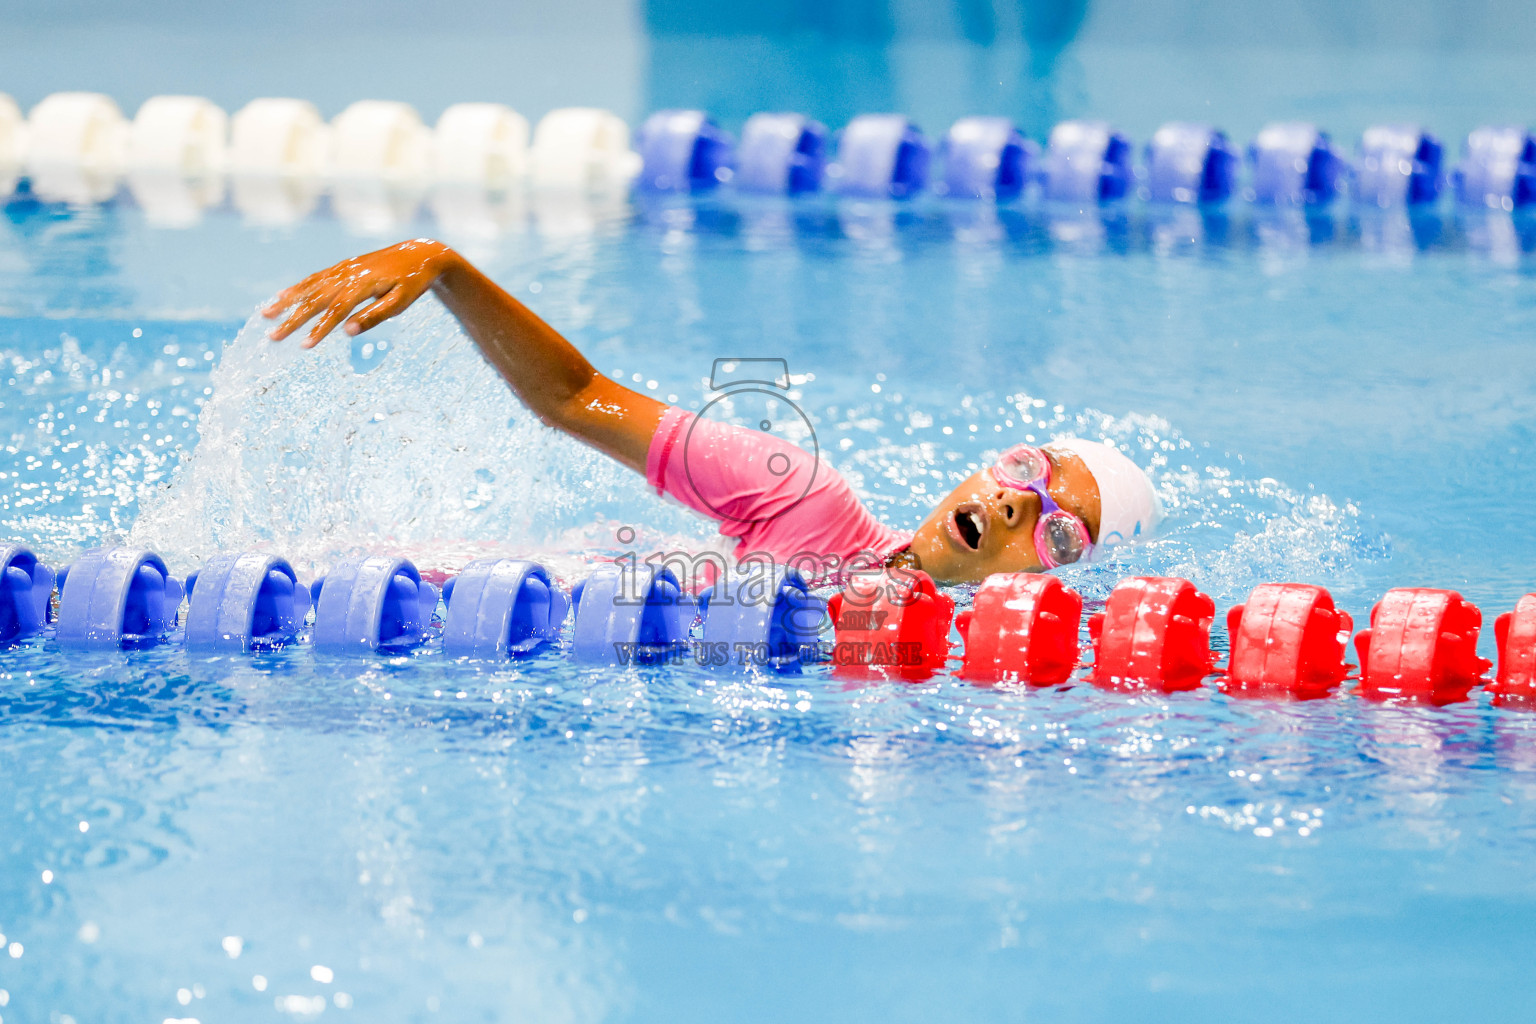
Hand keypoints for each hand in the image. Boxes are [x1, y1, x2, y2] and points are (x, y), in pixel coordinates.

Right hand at [263, 238, 459, 346]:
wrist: (420, 255)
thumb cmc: (412, 283)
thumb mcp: (401, 303)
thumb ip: (374, 316)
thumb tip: (348, 333)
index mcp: (363, 284)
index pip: (336, 311)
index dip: (319, 329)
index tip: (304, 346)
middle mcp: (348, 274)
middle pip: (315, 299)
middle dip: (292, 319)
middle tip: (272, 337)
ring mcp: (343, 268)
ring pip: (309, 286)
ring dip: (286, 301)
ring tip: (265, 315)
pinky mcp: (342, 266)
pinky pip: (314, 277)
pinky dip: (297, 287)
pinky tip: (281, 296)